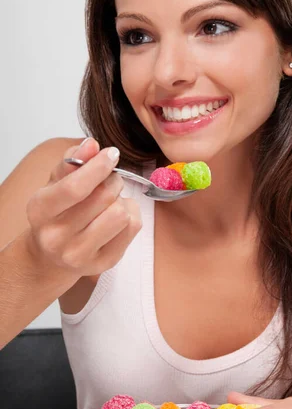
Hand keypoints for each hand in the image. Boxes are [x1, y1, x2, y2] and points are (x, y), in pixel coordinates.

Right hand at [25, 138, 141, 277]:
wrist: (53, 255)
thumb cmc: (58, 211)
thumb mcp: (56, 183)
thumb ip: (72, 161)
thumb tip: (92, 145)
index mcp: (40, 211)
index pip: (75, 187)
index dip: (98, 167)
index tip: (111, 154)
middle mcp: (56, 237)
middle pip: (104, 197)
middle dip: (113, 181)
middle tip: (109, 181)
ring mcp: (80, 254)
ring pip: (121, 214)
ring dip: (122, 200)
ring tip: (111, 202)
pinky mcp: (103, 263)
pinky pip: (133, 228)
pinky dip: (131, 215)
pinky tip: (117, 217)